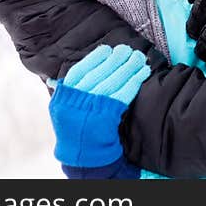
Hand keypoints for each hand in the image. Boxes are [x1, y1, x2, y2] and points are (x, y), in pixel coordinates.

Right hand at [48, 44, 150, 168]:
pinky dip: (134, 82)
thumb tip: (84, 66)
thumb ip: (71, 88)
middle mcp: (75, 102)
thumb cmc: (76, 128)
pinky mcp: (107, 119)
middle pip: (99, 74)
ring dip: (128, 67)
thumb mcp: (65, 108)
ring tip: (139, 58)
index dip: (94, 58)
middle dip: (116, 60)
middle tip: (127, 50)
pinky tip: (142, 73)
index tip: (107, 49)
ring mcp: (90, 111)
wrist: (83, 156)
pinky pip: (123, 95)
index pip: (79, 72)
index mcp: (63, 98)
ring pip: (113, 82)